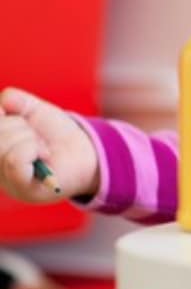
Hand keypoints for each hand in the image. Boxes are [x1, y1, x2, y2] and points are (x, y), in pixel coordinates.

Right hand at [0, 87, 99, 202]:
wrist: (84, 152)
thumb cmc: (55, 133)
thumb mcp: (33, 111)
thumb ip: (15, 101)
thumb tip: (5, 100)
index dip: (3, 113)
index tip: (19, 119)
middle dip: (20, 126)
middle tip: (36, 138)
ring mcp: (4, 179)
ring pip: (4, 144)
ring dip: (31, 139)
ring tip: (42, 149)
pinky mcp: (22, 188)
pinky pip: (15, 160)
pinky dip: (32, 150)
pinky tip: (44, 155)